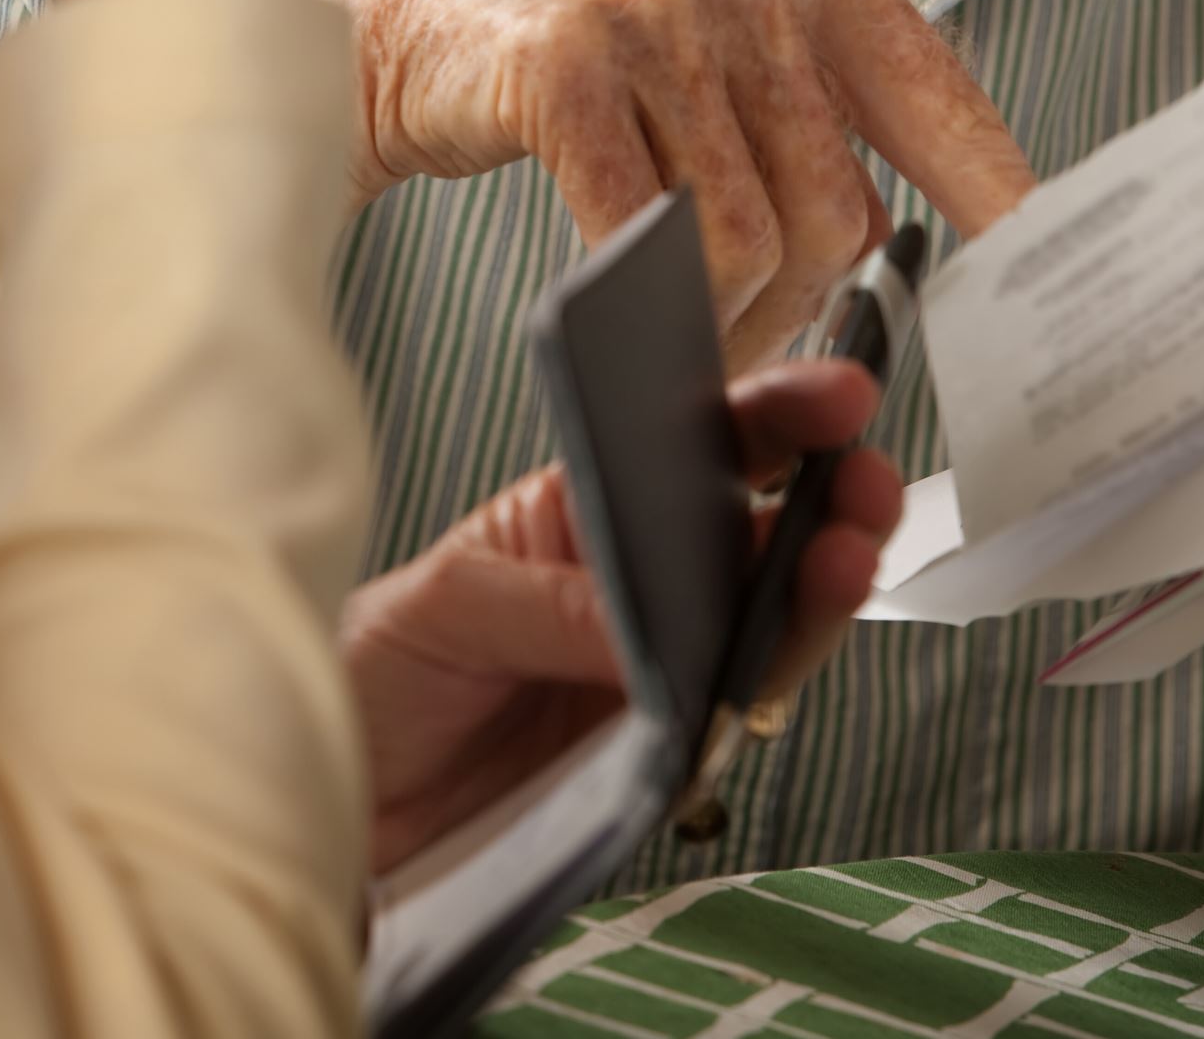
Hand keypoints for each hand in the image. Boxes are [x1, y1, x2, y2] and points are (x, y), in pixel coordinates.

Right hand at [320, 0, 1033, 364]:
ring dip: (719, 321)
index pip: (942, 99)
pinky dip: (646, 300)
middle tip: (742, 340)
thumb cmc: (560, 19)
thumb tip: (875, 231)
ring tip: (676, 331)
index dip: (1005, 201)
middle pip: (840, 207)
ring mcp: (656, 4)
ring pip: (753, 238)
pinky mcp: (566, 63)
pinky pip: (655, 238)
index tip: (1055, 273)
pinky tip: (615, 300)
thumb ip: (808, 104)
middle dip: (796, 309)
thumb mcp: (712, 25)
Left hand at [343, 359, 902, 875]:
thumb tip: (641, 631)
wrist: (337, 807)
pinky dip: (759, 691)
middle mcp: (639, 584)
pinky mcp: (654, 757)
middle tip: (866, 486)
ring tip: (846, 558)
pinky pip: (727, 720)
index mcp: (590, 511)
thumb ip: (548, 608)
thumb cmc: (378, 674)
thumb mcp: (445, 606)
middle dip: (827, 502)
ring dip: (818, 592)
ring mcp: (655, 669)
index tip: (836, 396)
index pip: (699, 445)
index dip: (776, 414)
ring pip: (765, 624)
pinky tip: (775, 660)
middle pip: (757, 534)